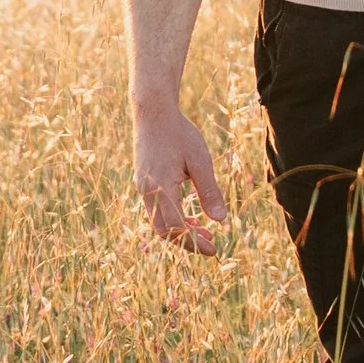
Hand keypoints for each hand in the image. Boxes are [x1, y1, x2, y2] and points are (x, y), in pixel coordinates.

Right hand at [134, 102, 228, 251]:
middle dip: (187, 242)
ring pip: (158, 223)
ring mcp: (143, 188)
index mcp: (162, 188)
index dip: (194, 242)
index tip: (214, 249)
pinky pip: (156, 211)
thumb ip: (209, 191)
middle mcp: (147, 192)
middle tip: (211, 244)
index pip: (177, 228)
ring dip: (180, 231)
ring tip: (203, 230)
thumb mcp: (200, 160)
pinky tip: (190, 215)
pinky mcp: (143, 184)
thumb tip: (220, 220)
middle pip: (164, 231)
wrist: (152, 113)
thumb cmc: (179, 133)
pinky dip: (172, 218)